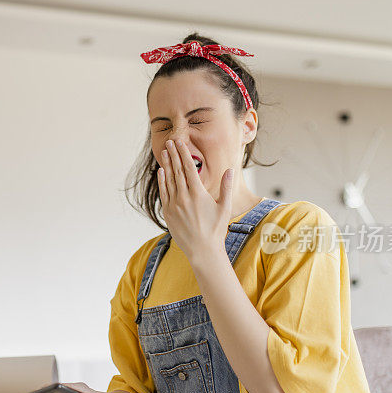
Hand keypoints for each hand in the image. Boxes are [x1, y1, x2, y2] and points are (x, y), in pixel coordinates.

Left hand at [158, 139, 233, 257]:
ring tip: (165, 151)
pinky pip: (164, 193)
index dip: (184, 154)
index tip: (180, 142)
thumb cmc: (216, 230)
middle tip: (170, 141)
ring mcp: (174, 205)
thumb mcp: (224, 208)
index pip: (190, 168)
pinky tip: (161, 171)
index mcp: (198, 194)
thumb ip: (226, 187)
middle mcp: (184, 197)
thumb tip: (230, 169)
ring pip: (169, 180)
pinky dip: (162, 181)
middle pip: (177, 171)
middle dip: (174, 154)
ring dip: (167, 164)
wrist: (202, 251)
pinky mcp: (168, 213)